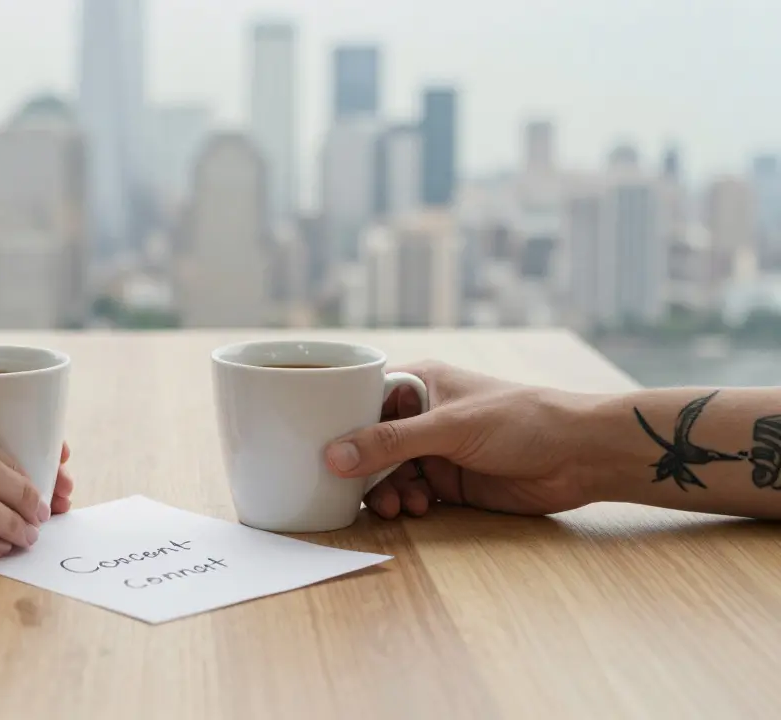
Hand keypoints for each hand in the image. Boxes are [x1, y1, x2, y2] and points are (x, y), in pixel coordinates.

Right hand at [323, 361, 596, 518]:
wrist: (581, 456)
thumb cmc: (521, 420)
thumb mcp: (449, 428)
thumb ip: (390, 443)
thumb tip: (332, 457)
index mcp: (419, 384)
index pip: (362, 399)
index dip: (339, 423)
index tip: (317, 448)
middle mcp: (422, 415)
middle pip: (370, 442)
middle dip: (361, 468)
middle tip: (357, 491)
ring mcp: (436, 449)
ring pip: (388, 472)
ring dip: (385, 491)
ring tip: (396, 506)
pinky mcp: (451, 480)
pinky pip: (412, 492)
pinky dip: (408, 502)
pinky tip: (418, 509)